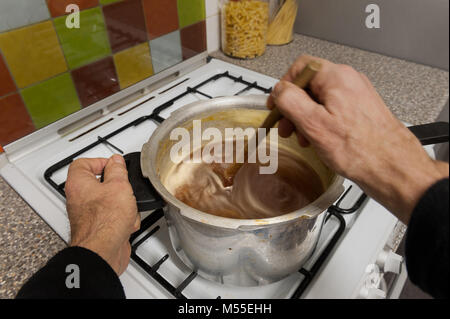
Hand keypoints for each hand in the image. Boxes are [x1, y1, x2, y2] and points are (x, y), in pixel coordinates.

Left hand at [65, 155, 139, 274]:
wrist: (104, 250)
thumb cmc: (104, 221)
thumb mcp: (118, 185)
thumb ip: (117, 170)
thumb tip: (116, 161)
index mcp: (78, 184)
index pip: (83, 163)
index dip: (100, 161)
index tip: (114, 165)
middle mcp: (79, 199)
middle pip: (98, 183)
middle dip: (116, 187)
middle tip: (123, 186)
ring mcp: (88, 215)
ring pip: (109, 201)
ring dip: (124, 204)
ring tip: (127, 208)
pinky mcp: (99, 228)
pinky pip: (114, 218)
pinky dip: (124, 220)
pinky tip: (127, 223)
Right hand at [269, 55, 448, 223]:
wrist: (392, 167)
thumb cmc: (361, 149)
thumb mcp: (313, 124)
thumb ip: (290, 101)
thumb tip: (278, 90)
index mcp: (337, 77)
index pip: (300, 67)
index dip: (284, 86)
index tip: (276, 104)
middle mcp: (349, 81)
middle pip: (310, 84)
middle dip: (294, 106)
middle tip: (286, 125)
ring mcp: (357, 95)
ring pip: (321, 99)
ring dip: (306, 117)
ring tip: (303, 137)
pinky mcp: (361, 109)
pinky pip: (333, 109)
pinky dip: (321, 122)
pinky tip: (319, 139)